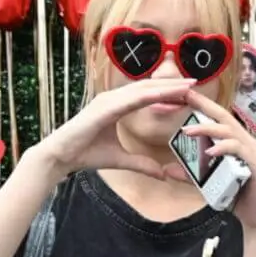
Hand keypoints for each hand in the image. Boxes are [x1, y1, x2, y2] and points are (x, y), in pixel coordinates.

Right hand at [37, 78, 194, 179]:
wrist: (61, 156)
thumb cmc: (85, 154)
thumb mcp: (120, 159)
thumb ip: (141, 164)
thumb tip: (161, 174)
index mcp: (116, 105)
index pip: (146, 95)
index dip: (166, 91)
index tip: (186, 90)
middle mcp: (113, 98)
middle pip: (148, 87)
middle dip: (171, 84)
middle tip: (194, 81)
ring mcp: (108, 100)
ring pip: (144, 90)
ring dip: (166, 86)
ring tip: (187, 85)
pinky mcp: (105, 108)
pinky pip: (133, 99)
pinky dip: (152, 95)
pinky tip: (167, 94)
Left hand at [181, 90, 255, 234]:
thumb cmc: (235, 195)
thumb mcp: (207, 182)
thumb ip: (189, 174)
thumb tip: (166, 169)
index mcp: (235, 141)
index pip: (217, 118)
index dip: (202, 104)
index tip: (184, 94)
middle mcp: (245, 141)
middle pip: (224, 117)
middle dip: (204, 105)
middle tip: (185, 97)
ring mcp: (252, 151)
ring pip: (230, 132)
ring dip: (208, 129)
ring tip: (188, 131)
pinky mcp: (255, 164)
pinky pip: (239, 152)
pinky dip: (224, 149)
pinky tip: (209, 152)